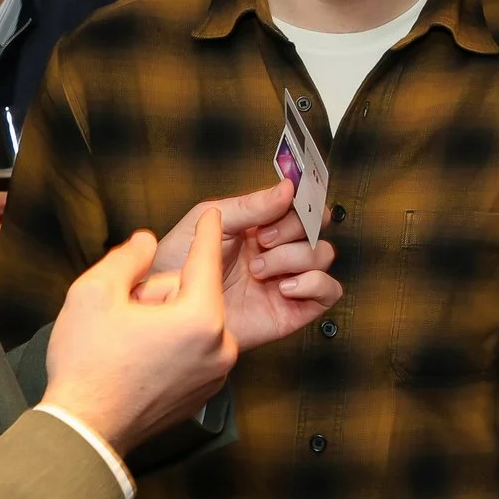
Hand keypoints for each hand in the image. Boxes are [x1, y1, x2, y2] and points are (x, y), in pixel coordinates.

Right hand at [43, 218, 238, 454]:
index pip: (205, 260)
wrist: (85, 430)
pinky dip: (170, 346)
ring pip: (192, 323)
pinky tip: (137, 360)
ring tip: (127, 342)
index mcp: (201, 318)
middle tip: (123, 316)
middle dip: (159, 295)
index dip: (205, 232)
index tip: (212, 214)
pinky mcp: (205, 392)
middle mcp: (221, 347)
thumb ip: (128, 257)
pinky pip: (192, 350)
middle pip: (193, 295)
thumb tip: (147, 241)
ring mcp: (216, 374)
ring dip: (164, 321)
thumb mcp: (95, 291)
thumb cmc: (87, 363)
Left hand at [138, 181, 341, 350]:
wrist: (169, 310)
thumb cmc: (178, 264)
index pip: (300, 205)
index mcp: (260, 226)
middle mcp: (277, 251)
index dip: (302, 200)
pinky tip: (284, 287)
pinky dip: (314, 283)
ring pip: (322, 255)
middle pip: (314, 227)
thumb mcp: (211, 221)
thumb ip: (251, 206)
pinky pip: (328, 291)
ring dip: (294, 257)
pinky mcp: (293, 309)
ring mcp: (286, 279)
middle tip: (262, 240)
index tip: (290, 200)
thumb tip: (287, 188)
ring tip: (260, 269)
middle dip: (291, 229)